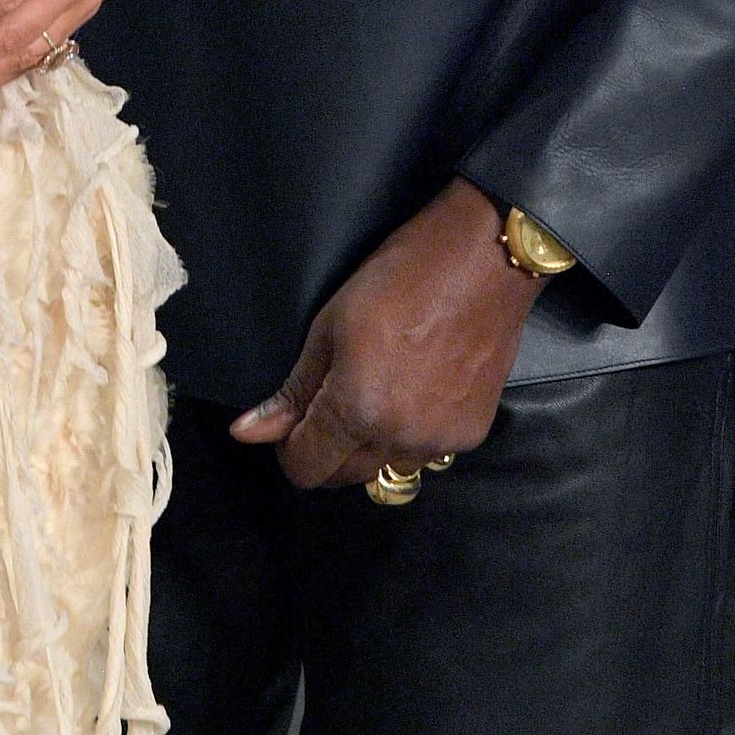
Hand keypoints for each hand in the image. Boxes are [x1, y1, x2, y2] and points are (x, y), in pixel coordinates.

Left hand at [229, 179, 538, 488]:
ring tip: (381, 384)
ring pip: (385, 468)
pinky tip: (416, 387)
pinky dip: (411, 434)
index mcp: (358, 408)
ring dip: (371, 443)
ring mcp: (441, 440)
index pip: (305, 468)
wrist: (485, 258)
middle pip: (342, 477)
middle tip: (331, 396)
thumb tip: (249, 431)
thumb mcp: (331, 323)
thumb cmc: (404, 275)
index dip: (289, 445)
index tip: (294, 417)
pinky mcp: (472, 433)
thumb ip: (293, 389)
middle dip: (327, 447)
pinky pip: (426, 453)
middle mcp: (401, 437)